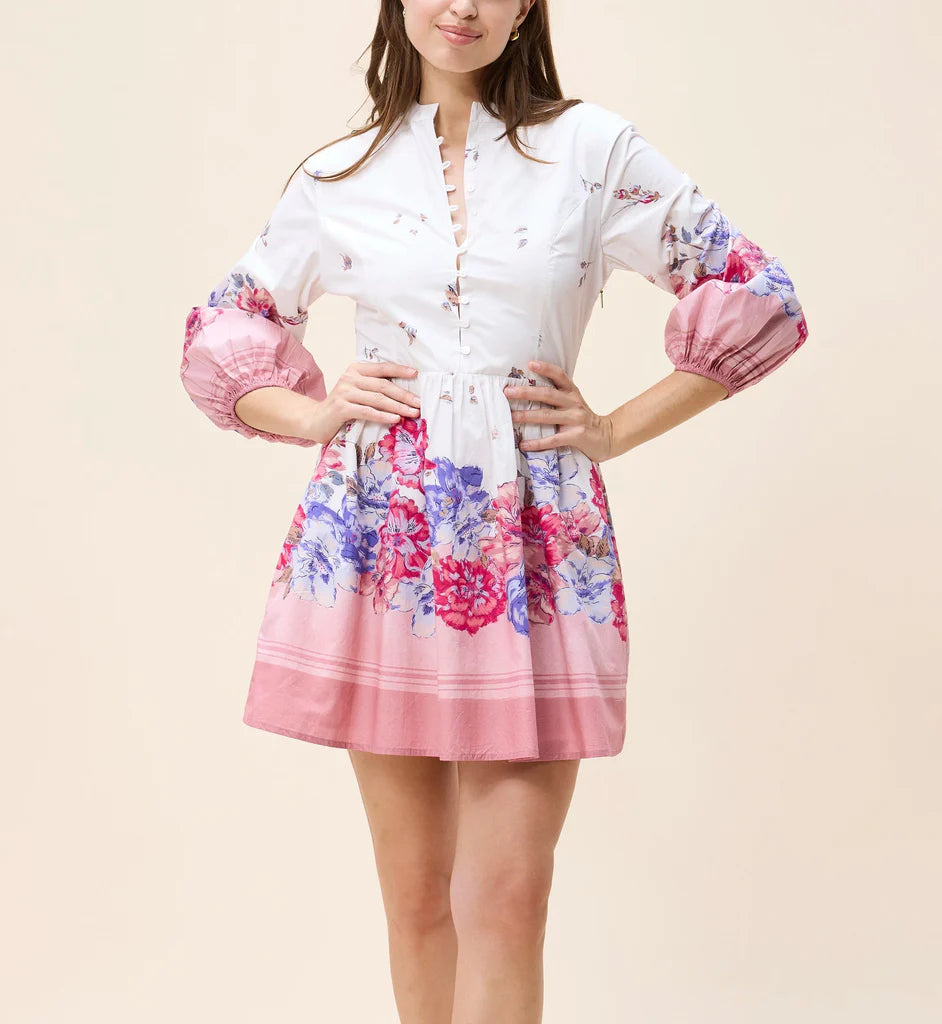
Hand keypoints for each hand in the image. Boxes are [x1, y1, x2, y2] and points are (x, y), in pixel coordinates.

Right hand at [303, 361, 421, 443]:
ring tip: (413, 413)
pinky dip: (383, 416)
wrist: (315, 420)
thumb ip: (374, 388)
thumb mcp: (357, 392)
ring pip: (378, 399)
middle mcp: (349, 378)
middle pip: (383, 385)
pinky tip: (395, 419)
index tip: (416, 374)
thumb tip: (404, 393)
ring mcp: (344, 392)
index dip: (400, 370)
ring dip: (398, 407)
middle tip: (419, 403)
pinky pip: (367, 411)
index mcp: (356, 370)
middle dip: (404, 395)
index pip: (382, 368)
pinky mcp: (341, 408)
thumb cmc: (342, 407)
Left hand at [503, 360, 614, 462]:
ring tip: (511, 417)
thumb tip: (528, 392)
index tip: (530, 364)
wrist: (608, 437)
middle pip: (547, 394)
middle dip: (526, 392)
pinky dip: (538, 442)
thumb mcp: (574, 403)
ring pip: (547, 415)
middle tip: (507, 392)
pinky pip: (553, 439)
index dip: (546, 368)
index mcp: (572, 393)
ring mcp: (576, 419)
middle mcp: (574, 403)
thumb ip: (557, 397)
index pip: (559, 375)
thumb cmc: (584, 420)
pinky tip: (524, 444)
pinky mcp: (576, 436)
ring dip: (527, 416)